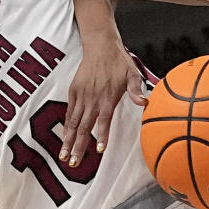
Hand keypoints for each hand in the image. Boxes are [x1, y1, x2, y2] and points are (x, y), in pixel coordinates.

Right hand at [60, 35, 146, 166]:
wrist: (101, 46)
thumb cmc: (119, 62)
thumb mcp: (132, 74)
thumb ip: (135, 91)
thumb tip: (144, 102)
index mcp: (107, 97)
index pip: (103, 120)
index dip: (101, 135)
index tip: (98, 150)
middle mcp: (92, 99)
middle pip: (84, 127)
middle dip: (78, 146)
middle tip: (74, 162)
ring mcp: (81, 95)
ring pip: (74, 123)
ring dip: (68, 141)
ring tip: (64, 156)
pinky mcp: (73, 91)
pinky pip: (69, 112)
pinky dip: (67, 127)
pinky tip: (64, 139)